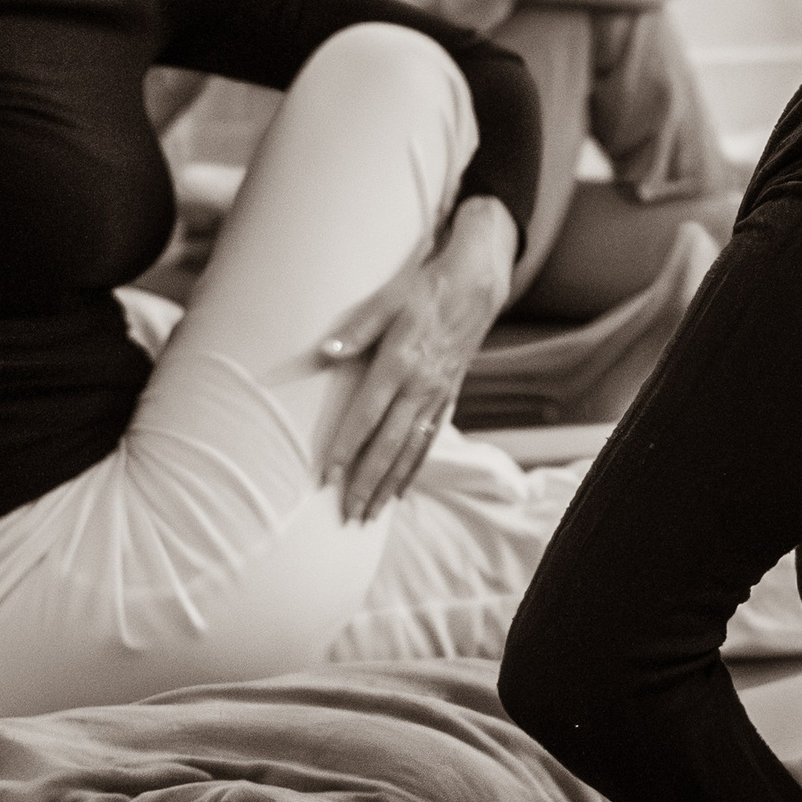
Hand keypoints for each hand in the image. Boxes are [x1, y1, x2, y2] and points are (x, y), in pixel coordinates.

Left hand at [320, 194, 514, 520]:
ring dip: (389, 485)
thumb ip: (356, 329)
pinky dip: (414, 469)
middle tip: (349, 515)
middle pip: (389, 445)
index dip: (347, 449)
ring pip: (411, 450)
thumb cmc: (425, 289)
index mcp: (400, 362)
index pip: (367, 416)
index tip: (328, 478)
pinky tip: (401, 491)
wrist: (476, 286)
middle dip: (368, 483)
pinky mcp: (447, 396)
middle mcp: (420, 387)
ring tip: (371, 514)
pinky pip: (429, 440)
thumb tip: (325, 351)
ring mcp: (437, 395)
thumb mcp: (387, 299)